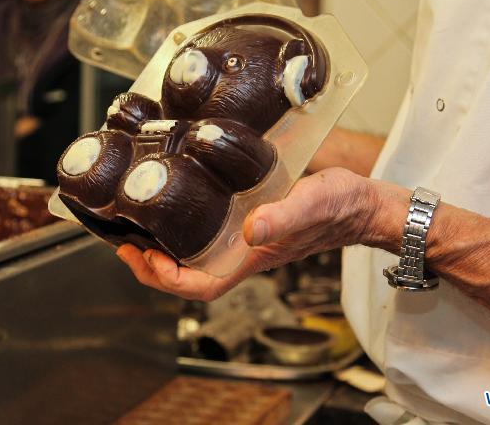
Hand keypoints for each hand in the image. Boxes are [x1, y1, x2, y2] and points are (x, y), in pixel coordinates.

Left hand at [116, 167, 379, 300]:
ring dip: (165, 251)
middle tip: (125, 244)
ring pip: (196, 259)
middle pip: (190, 277)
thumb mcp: (311, 203)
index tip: (143, 257)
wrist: (363, 202)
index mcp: (254, 256)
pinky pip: (210, 238)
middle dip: (153, 268)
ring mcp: (247, 240)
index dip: (167, 279)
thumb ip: (284, 217)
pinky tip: (175, 210)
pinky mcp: (251, 223)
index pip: (202, 286)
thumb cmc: (341, 206)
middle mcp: (245, 253)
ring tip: (139, 230)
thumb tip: (250, 230)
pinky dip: (186, 230)